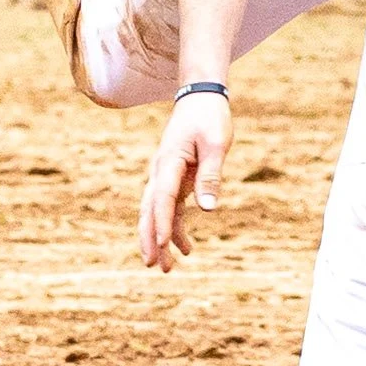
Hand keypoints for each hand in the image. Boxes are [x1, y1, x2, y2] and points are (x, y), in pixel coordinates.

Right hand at [137, 92, 232, 271]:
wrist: (200, 97)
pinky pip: (170, 208)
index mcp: (169, 161)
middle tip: (153, 266)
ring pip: (156, 213)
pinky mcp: (174, 179)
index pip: (162, 198)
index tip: (161, 246)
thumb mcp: (216, 144)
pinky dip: (174, 228)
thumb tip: (208, 208)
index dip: (160, 223)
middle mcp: (161, 171)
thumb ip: (210, 175)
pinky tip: (186, 248)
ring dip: (160, 239)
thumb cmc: (209, 118)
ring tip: (168, 268)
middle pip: (149, 210)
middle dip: (149, 239)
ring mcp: (165, 176)